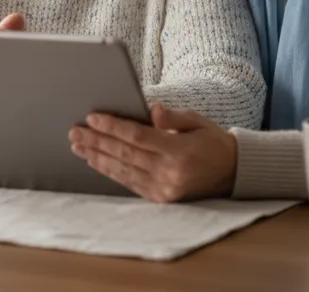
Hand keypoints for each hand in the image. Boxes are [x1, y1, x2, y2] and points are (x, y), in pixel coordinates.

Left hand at [68, 102, 237, 201]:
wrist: (233, 172)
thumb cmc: (212, 141)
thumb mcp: (197, 122)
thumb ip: (172, 117)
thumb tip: (151, 110)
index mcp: (179, 151)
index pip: (138, 137)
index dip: (113, 127)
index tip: (92, 118)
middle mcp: (170, 172)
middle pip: (125, 154)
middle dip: (96, 141)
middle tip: (74, 131)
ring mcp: (165, 188)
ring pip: (123, 170)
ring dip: (97, 157)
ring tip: (78, 146)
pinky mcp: (161, 198)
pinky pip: (130, 183)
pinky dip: (110, 171)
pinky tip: (95, 162)